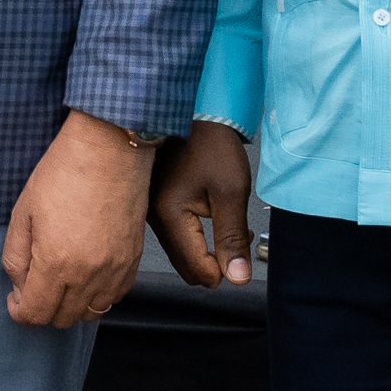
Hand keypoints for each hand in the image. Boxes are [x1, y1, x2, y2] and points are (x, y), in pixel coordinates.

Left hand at [2, 110, 150, 327]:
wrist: (109, 150)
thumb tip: (19, 285)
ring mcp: (115, 270)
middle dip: (42, 309)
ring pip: (91, 314)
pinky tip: (85, 275)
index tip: (15, 299)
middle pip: (62, 319)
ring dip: (71, 306)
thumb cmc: (63, 173)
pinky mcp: (134, 261)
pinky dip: (97, 295)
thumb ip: (15, 256)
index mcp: (56, 263)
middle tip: (33, 286)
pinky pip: (114, 297)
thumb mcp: (23, 212)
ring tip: (60, 281)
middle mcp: (89, 275)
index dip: (19, 312)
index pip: (35, 314)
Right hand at [147, 120, 256, 286]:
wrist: (192, 112)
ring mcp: (148, 209)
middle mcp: (151, 216)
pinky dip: (194, 234)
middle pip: (183, 264)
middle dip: (214, 261)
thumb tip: (237, 277)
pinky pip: (173, 233)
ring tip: (230, 222)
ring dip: (205, 247)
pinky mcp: (151, 202)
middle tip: (239, 241)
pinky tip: (212, 214)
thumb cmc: (212, 146)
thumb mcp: (231, 192)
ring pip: (178, 250)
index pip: (194, 266)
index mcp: (168, 214)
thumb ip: (232, 238)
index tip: (242, 257)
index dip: (222, 272)